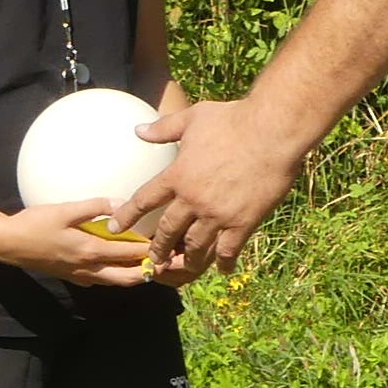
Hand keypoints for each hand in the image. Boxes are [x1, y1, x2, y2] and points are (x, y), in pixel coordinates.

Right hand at [0, 198, 157, 284]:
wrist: (7, 244)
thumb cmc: (34, 224)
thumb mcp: (64, 210)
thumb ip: (93, 206)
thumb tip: (120, 203)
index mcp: (91, 251)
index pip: (130, 254)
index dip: (153, 251)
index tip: (172, 246)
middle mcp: (90, 269)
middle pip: (130, 277)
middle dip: (152, 272)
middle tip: (170, 263)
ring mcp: (81, 276)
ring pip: (117, 281)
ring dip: (136, 275)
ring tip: (153, 265)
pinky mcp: (74, 276)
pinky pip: (103, 279)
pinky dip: (119, 274)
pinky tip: (123, 264)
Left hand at [108, 99, 306, 273]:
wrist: (273, 131)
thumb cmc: (233, 119)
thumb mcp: (193, 118)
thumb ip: (164, 128)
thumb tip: (138, 131)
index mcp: (178, 175)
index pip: (144, 200)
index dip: (127, 216)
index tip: (115, 228)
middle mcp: (193, 200)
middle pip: (168, 232)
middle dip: (158, 249)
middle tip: (153, 260)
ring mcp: (218, 214)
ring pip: (195, 247)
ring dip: (187, 261)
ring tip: (183, 268)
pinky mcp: (243, 222)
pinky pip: (228, 250)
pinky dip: (223, 262)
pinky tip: (222, 269)